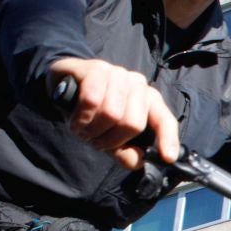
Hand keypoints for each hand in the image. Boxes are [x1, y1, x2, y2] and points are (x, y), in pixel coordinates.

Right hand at [50, 57, 180, 169]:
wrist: (63, 86)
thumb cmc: (92, 114)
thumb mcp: (110, 138)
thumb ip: (126, 152)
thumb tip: (139, 162)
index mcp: (148, 101)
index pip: (164, 120)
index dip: (168, 139)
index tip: (167, 157)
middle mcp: (137, 84)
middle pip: (133, 123)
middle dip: (110, 140)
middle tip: (95, 139)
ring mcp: (118, 73)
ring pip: (112, 113)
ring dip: (91, 130)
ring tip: (83, 128)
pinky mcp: (96, 68)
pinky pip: (92, 99)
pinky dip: (81, 117)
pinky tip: (75, 118)